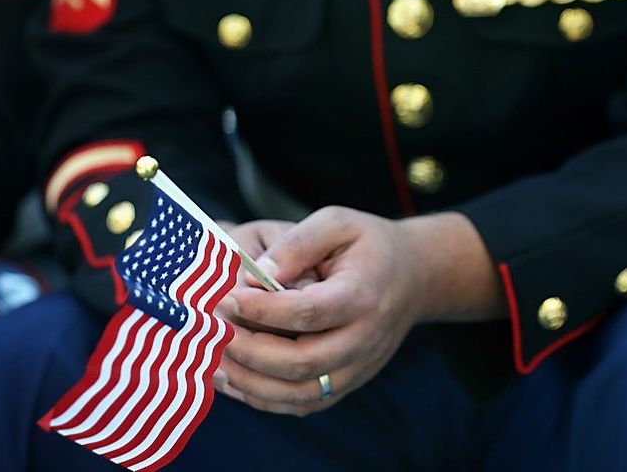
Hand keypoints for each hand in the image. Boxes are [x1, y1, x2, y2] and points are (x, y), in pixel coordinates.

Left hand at [213, 207, 503, 415]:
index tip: (226, 298)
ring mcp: (358, 367)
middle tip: (212, 332)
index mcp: (363, 295)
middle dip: (249, 351)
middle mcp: (364, 339)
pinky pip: (303, 403)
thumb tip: (256, 273)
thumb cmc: (368, 244)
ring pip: (300, 393)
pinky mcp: (347, 382)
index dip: (263, 310)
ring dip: (251, 383)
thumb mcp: (337, 223)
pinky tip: (234, 380)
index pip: (309, 312)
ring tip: (213, 362)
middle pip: (302, 362)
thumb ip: (297, 243)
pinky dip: (265, 398)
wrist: (414, 276)